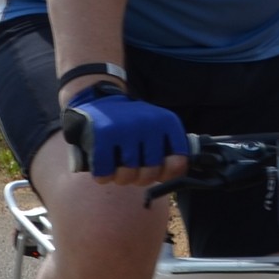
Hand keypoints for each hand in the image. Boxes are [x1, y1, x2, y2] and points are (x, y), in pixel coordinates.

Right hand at [61, 88, 188, 184]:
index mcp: (167, 122)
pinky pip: (105, 172)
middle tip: (133, 171)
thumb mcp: (157, 131)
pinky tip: (103, 167)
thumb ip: (170, 153)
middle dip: (140, 178)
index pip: (178, 162)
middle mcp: (149, 122)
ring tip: (118, 168)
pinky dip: (103, 175)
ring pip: (128, 175)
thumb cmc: (132, 126)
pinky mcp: (103, 134)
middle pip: (150, 172)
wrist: (100, 100)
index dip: (167, 175)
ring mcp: (126, 128)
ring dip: (121, 178)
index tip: (157, 173)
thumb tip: (174, 176)